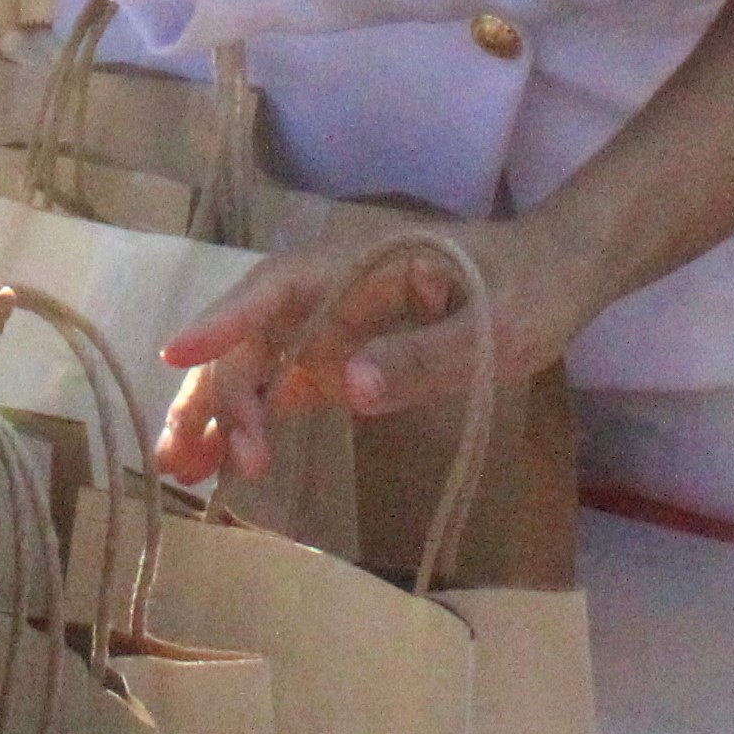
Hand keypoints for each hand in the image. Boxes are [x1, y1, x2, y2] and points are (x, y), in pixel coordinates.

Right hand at [152, 224, 597, 486]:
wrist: (558, 275)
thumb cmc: (528, 287)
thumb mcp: (491, 324)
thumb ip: (422, 354)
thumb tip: (349, 390)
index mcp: (359, 262)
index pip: (277, 288)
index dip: (224, 320)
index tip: (176, 355)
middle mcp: (331, 288)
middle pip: (254, 336)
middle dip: (215, 393)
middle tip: (189, 460)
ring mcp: (333, 323)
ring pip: (258, 362)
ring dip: (219, 411)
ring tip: (182, 471)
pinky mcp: (343, 355)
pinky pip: (285, 386)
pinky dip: (255, 421)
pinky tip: (229, 462)